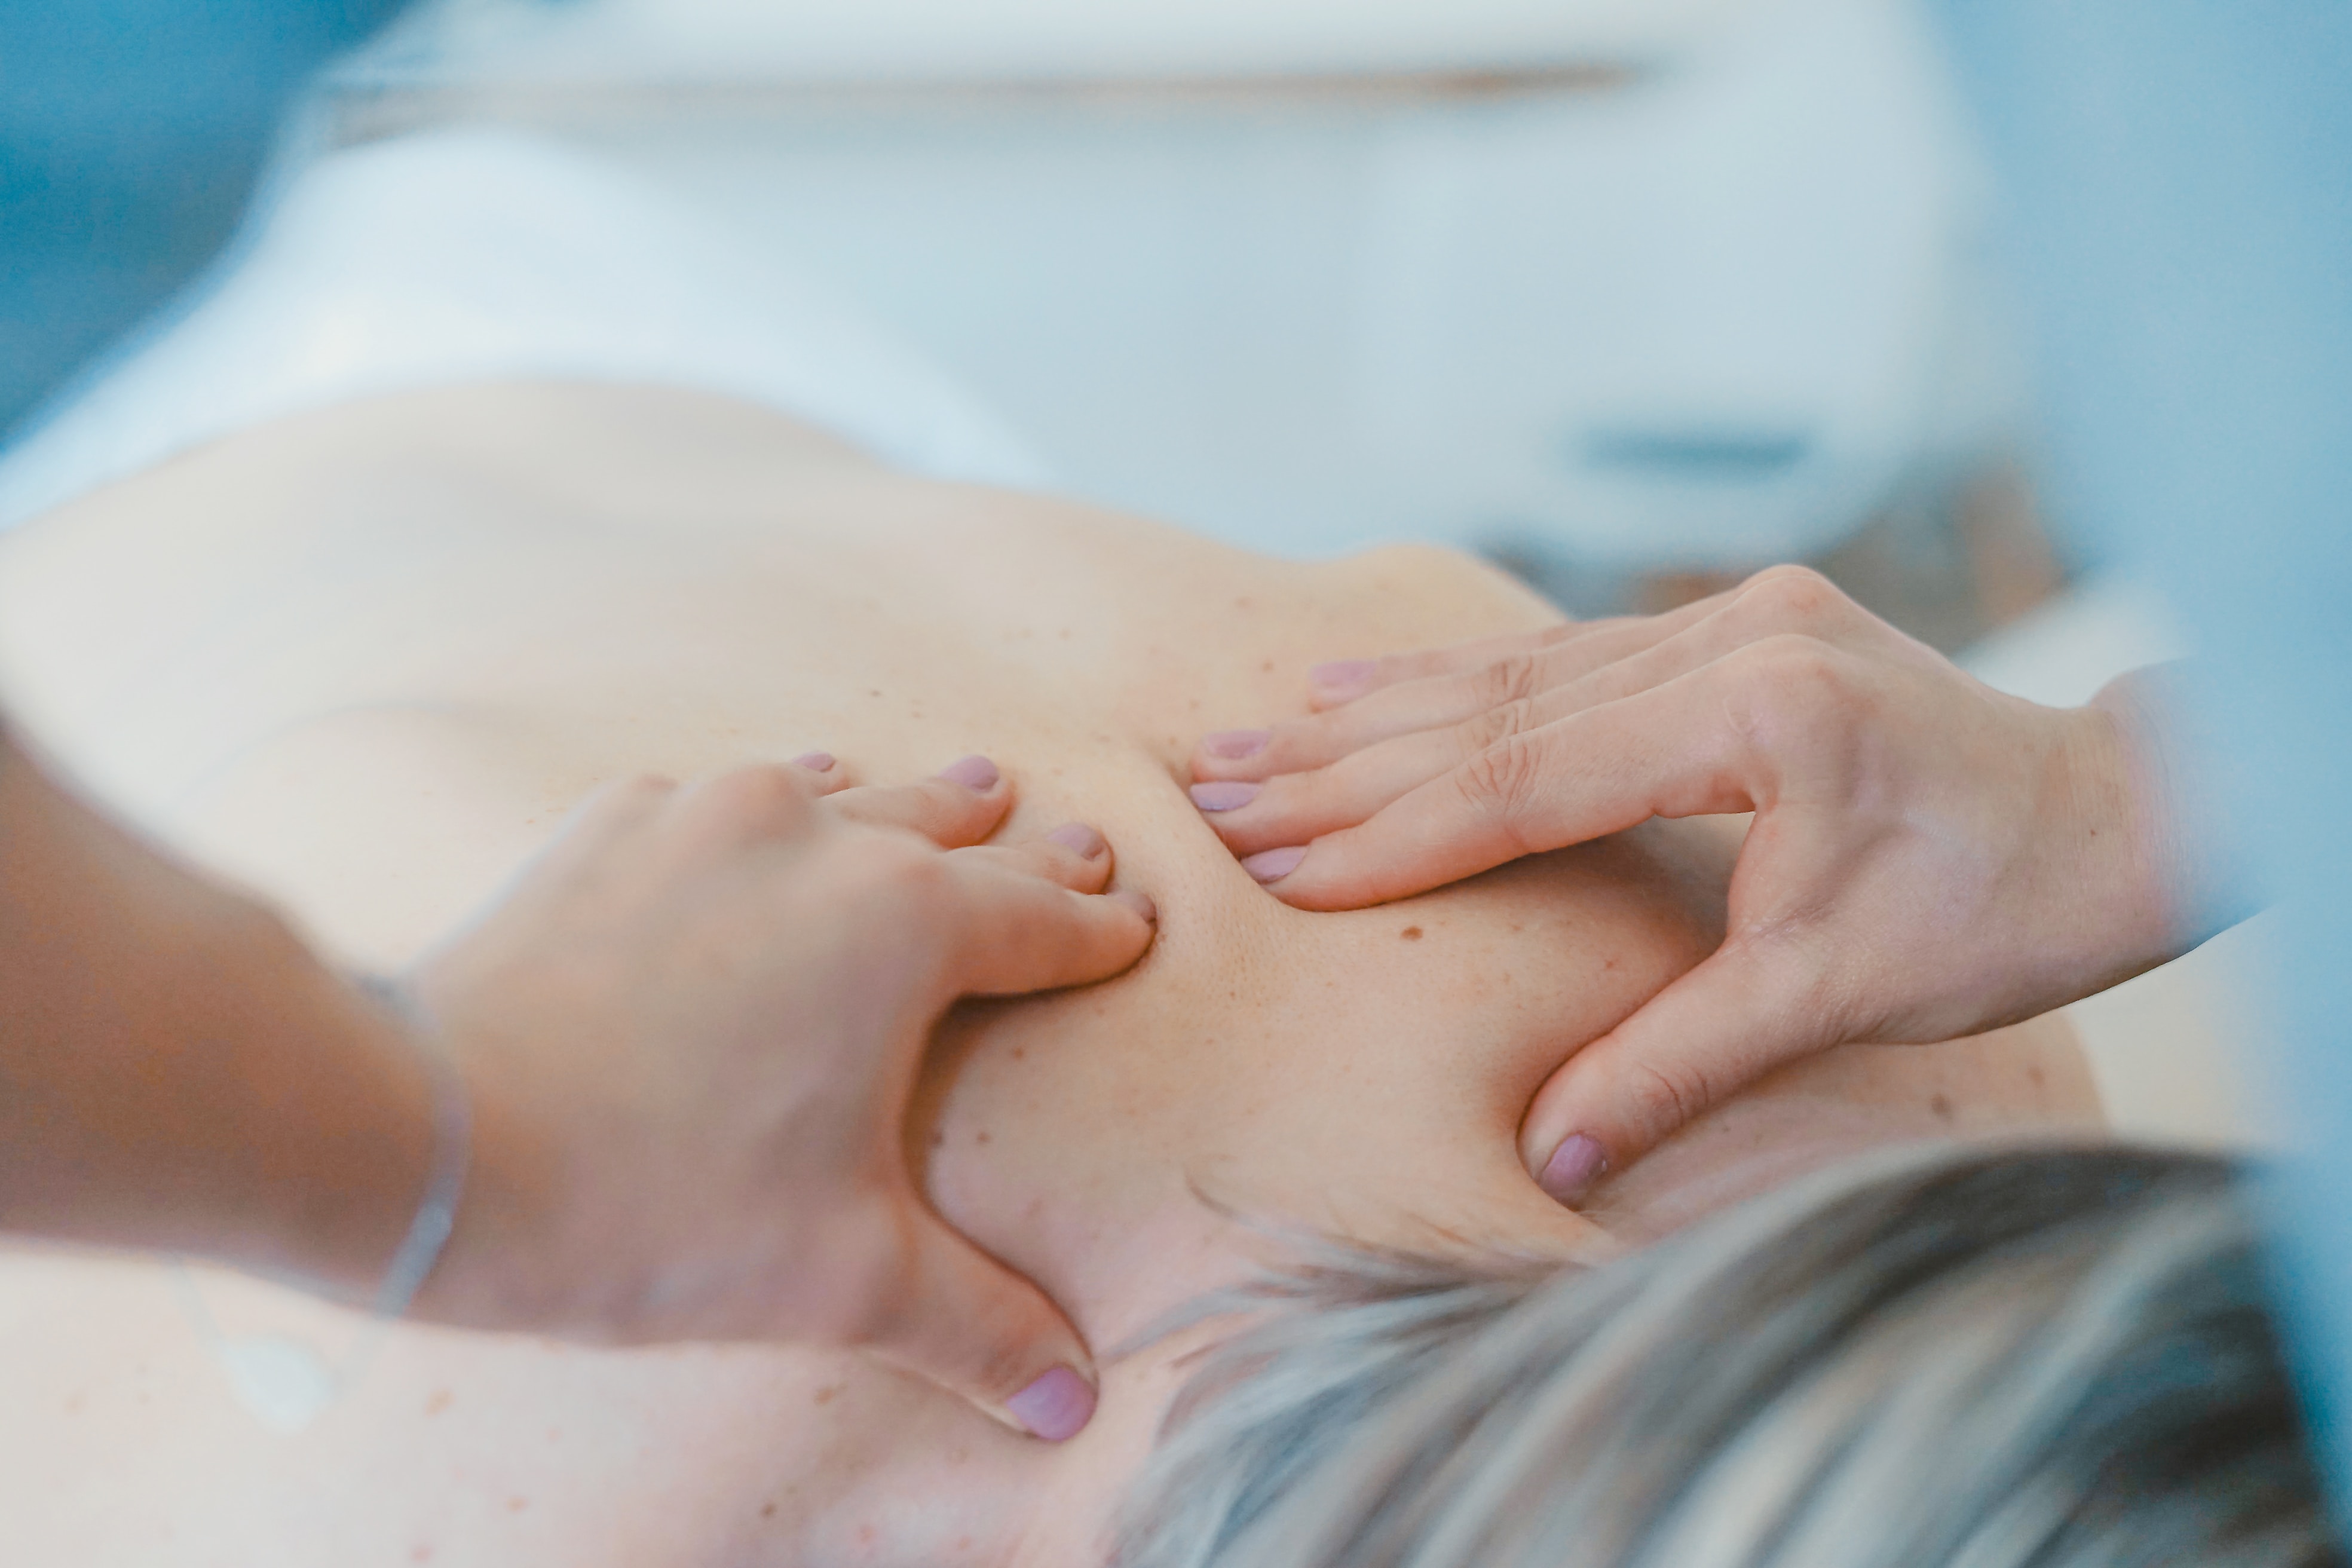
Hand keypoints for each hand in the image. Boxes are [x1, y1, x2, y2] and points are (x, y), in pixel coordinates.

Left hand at [404, 753, 1154, 1438]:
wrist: (430, 1141)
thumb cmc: (654, 1205)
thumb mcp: (842, 1279)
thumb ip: (976, 1326)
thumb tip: (1069, 1400)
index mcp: (906, 925)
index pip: (1041, 919)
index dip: (1097, 928)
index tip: (1133, 921)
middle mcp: (818, 837)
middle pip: (952, 829)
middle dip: (1019, 846)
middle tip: (1071, 837)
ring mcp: (703, 817)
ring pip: (837, 788)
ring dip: (899, 803)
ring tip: (951, 790)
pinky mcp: (607, 828)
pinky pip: (714, 796)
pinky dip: (762, 811)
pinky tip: (760, 815)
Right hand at [1187, 567, 2182, 1201]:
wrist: (2118, 814)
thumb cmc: (2000, 907)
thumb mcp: (1834, 993)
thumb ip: (1679, 1062)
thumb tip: (1554, 1156)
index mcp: (1756, 712)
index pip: (1526, 779)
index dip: (1392, 832)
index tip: (1276, 863)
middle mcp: (1733, 637)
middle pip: (1497, 710)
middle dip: (1346, 760)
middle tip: (1214, 784)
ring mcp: (1734, 618)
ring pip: (1520, 671)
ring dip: (1382, 711)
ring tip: (1257, 730)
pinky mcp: (1738, 626)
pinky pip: (1568, 654)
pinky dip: (1463, 683)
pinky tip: (1376, 685)